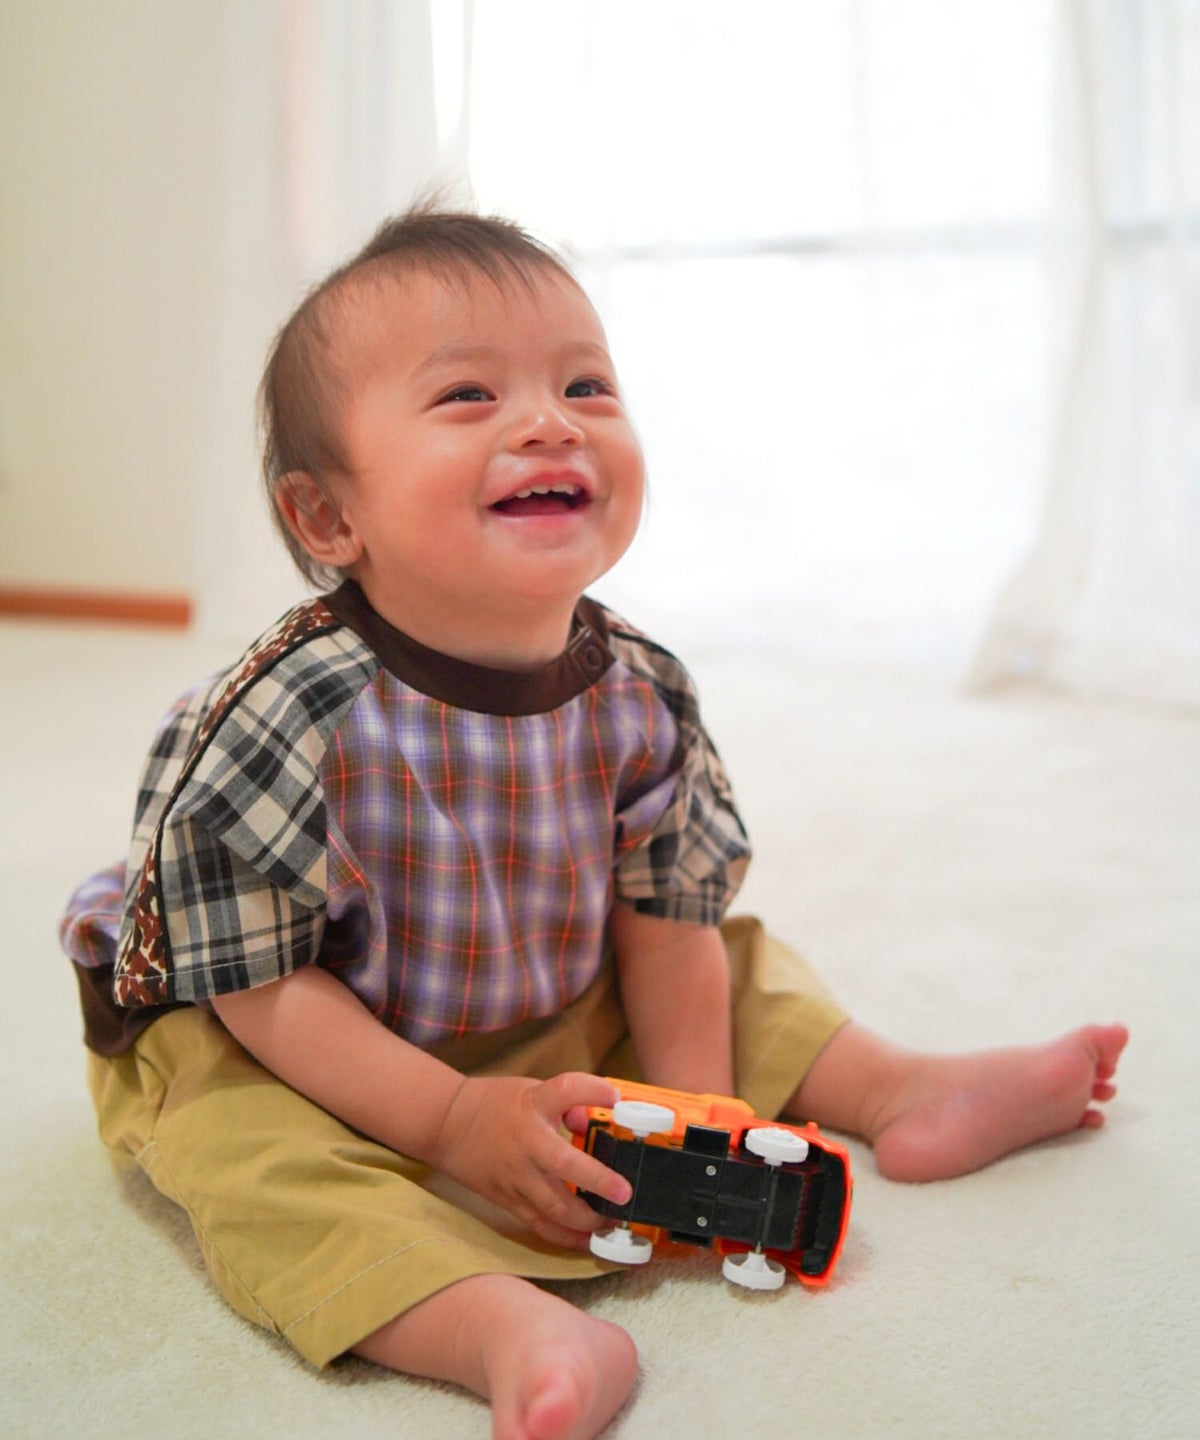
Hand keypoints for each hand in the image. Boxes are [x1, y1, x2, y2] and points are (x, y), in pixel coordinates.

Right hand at [431, 1072, 633, 1249]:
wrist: (447, 1124)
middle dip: (598, 1181)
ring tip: (611, 1222)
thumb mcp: (531, 1089)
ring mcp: (516, 1175)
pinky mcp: (508, 1198)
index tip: (615, 1096)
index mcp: (533, 1104)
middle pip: (565, 1163)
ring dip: (587, 1219)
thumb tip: (593, 1124)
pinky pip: (539, 1224)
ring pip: (555, 1206)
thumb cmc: (493, 1103)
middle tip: (624, 1193)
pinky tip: (587, 1239)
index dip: (592, 1090)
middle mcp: (526, 1142)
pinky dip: (565, 1236)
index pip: (566, 1090)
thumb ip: (565, 1105)